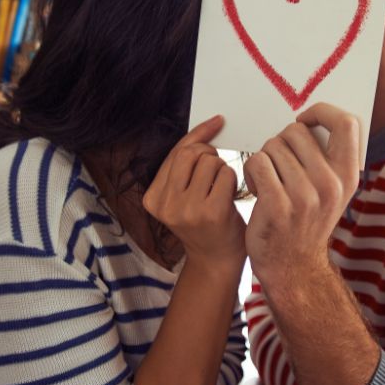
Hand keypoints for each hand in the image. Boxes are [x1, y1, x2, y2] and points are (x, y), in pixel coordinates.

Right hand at [143, 115, 245, 269]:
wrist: (216, 262)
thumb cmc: (203, 223)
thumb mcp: (182, 196)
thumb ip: (185, 167)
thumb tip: (210, 125)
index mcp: (152, 198)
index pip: (176, 153)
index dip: (198, 135)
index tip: (216, 122)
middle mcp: (165, 204)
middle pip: (192, 153)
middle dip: (210, 154)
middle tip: (216, 170)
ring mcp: (187, 210)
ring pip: (210, 162)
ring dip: (222, 170)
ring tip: (220, 191)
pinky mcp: (211, 213)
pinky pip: (226, 175)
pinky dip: (232, 181)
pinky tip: (229, 198)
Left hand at [244, 103, 360, 287]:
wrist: (293, 268)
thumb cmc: (307, 221)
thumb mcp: (333, 190)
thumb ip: (329, 157)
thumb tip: (314, 116)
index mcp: (349, 175)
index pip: (346, 122)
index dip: (320, 112)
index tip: (303, 121)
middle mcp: (331, 184)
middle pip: (296, 131)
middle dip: (280, 142)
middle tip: (280, 166)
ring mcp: (305, 196)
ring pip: (272, 146)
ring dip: (264, 160)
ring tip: (270, 182)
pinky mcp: (278, 205)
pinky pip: (257, 163)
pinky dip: (251, 173)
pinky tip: (258, 190)